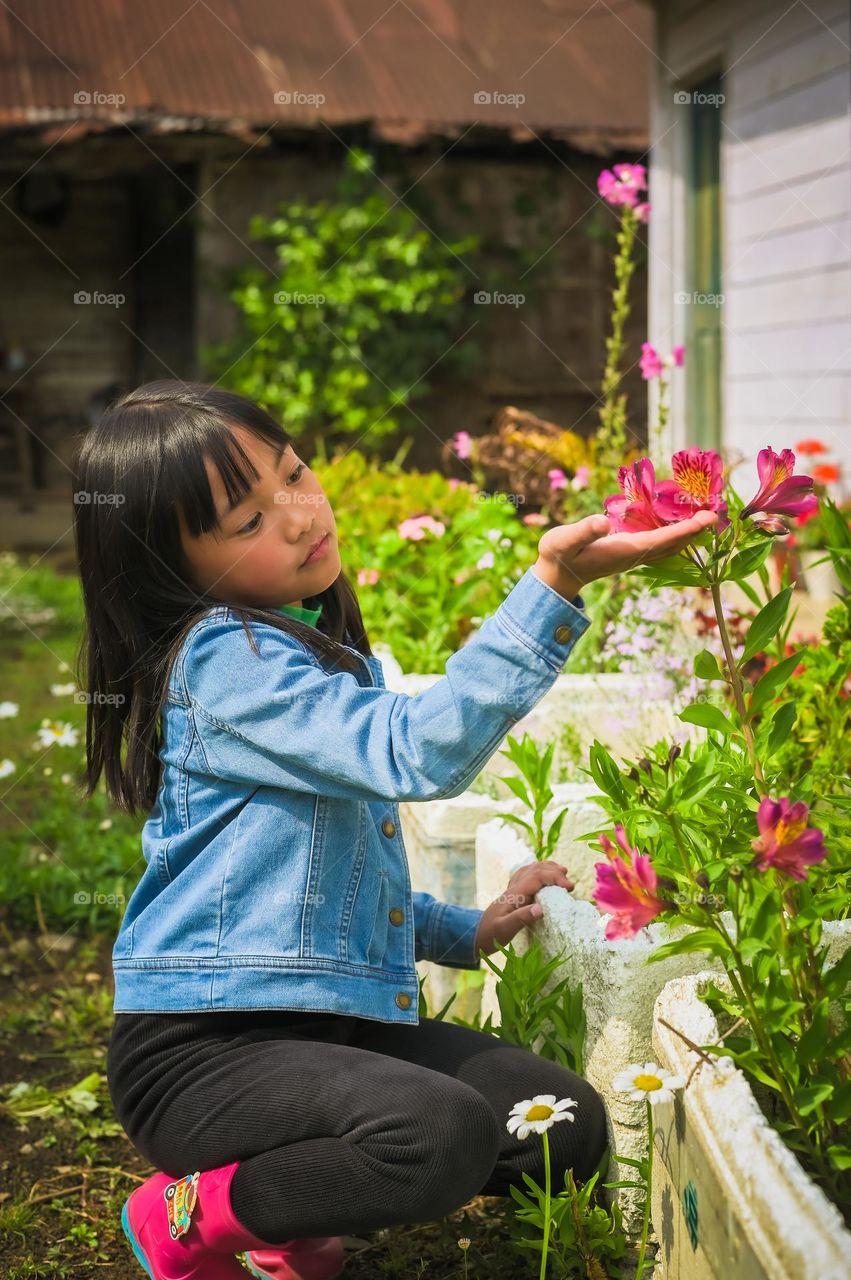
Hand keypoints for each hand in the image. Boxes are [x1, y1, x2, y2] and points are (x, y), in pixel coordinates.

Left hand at [473, 858, 574, 956]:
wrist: (476, 935)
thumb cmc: (490, 934)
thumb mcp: (505, 929)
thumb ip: (521, 918)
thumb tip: (540, 909)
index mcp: (515, 893)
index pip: (537, 876)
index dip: (555, 877)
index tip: (569, 887)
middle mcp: (514, 887)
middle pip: (536, 869)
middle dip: (554, 871)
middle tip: (569, 883)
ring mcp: (513, 890)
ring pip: (531, 870)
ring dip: (547, 868)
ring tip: (562, 872)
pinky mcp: (513, 895)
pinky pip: (526, 876)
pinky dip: (538, 872)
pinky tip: (543, 876)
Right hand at [533, 510, 717, 597]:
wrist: (556, 577)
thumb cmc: (558, 556)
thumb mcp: (564, 541)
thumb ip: (583, 531)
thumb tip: (603, 521)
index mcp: (626, 551)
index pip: (665, 539)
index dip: (688, 529)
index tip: (708, 517)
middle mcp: (636, 555)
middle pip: (675, 544)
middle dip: (697, 530)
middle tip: (718, 512)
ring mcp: (634, 555)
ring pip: (670, 545)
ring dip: (689, 533)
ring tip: (706, 516)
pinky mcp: (630, 552)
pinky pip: (660, 543)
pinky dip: (675, 533)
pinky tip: (680, 522)